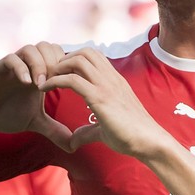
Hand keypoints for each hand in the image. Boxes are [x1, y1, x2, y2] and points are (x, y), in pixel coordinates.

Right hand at [0, 43, 73, 150]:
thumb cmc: (6, 114)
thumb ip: (54, 130)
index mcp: (38, 73)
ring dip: (40, 64)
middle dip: (55, 63)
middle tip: (56, 83)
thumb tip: (74, 146)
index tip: (69, 85)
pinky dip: (21, 68)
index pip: (59, 54)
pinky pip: (10, 59)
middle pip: (47, 46)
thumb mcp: (35, 122)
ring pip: (30, 49)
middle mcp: (26, 65)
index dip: (67, 66)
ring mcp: (11, 66)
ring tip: (40, 86)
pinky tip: (26, 83)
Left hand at [40, 47, 171, 157]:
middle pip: (84, 51)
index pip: (93, 56)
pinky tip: (44, 88)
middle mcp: (110, 79)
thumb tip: (74, 140)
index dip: (73, 60)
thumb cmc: (131, 137)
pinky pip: (73, 80)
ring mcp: (106, 86)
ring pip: (78, 60)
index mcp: (114, 81)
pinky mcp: (100, 98)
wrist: (150, 142)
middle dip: (63, 58)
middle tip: (50, 74)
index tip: (59, 72)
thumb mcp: (104, 130)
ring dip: (57, 66)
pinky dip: (55, 80)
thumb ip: (88, 131)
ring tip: (45, 79)